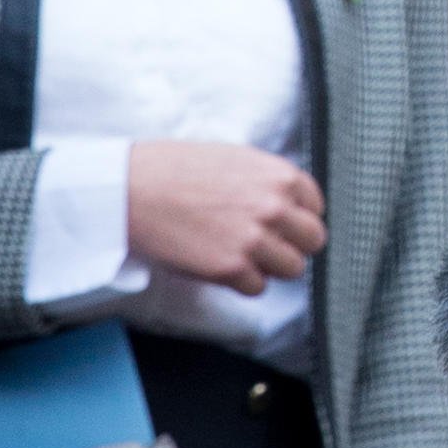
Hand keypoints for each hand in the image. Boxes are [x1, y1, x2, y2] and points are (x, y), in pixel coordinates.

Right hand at [125, 140, 325, 294]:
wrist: (131, 190)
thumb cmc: (175, 170)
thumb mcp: (236, 160)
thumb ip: (268, 181)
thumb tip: (289, 203)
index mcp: (280, 176)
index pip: (315, 207)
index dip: (298, 217)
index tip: (281, 223)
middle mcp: (275, 207)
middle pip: (313, 240)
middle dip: (294, 244)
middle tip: (269, 246)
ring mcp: (254, 240)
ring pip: (292, 268)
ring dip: (271, 267)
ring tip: (244, 258)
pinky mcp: (229, 268)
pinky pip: (257, 288)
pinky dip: (243, 283)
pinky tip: (222, 268)